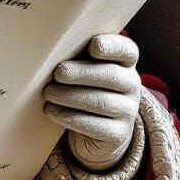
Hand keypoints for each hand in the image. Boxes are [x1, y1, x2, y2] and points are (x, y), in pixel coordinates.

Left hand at [42, 33, 140, 170]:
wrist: (93, 127)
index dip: (112, 46)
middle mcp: (131, 84)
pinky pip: (96, 126)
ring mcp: (127, 110)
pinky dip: (70, 117)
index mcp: (125, 62)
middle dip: (82, 73)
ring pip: (102, 102)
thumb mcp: (82, 67)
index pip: (127, 50)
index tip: (94, 45)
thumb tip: (49, 51)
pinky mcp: (118, 134)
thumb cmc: (82, 86)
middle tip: (58, 73)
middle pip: (111, 75)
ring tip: (48, 93)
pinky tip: (51, 111)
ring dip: (71, 96)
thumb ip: (74, 55)